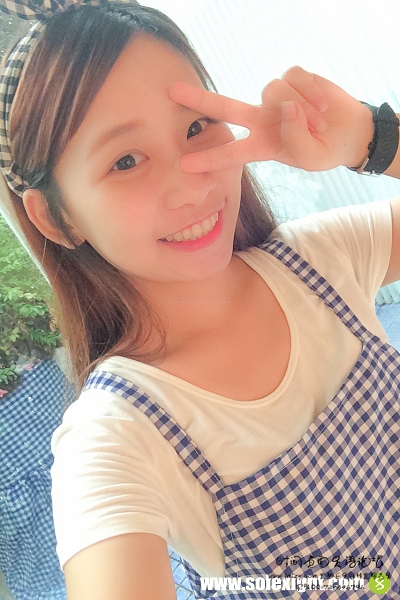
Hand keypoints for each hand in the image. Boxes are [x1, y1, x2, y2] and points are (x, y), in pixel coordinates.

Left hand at [169, 66, 373, 172]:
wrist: (348, 133)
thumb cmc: (324, 151)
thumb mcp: (310, 158)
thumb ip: (296, 139)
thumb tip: (287, 107)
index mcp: (261, 145)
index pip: (231, 152)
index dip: (210, 159)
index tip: (185, 164)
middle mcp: (261, 120)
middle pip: (225, 107)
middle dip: (200, 100)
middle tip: (172, 92)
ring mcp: (275, 99)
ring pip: (273, 91)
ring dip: (301, 108)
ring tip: (319, 122)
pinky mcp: (293, 78)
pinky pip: (294, 78)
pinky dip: (311, 92)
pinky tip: (323, 106)